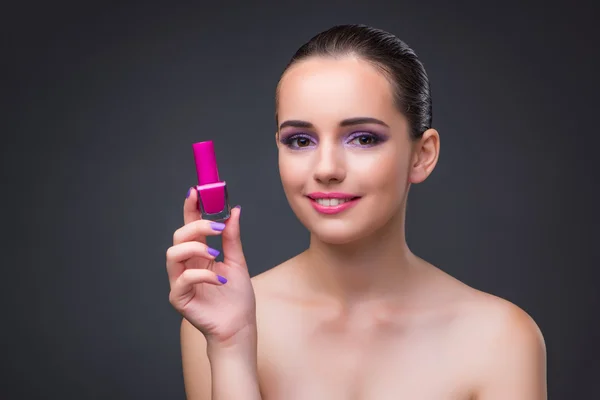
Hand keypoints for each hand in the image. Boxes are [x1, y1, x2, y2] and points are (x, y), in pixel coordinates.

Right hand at [166, 187, 255, 346]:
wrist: (239, 326)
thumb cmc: (237, 298)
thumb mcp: (237, 262)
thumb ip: (232, 238)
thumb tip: (234, 211)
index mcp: (199, 254)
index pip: (190, 227)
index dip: (190, 208)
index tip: (196, 191)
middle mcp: (187, 265)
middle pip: (178, 237)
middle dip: (196, 226)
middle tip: (217, 227)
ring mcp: (180, 281)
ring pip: (173, 254)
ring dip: (195, 248)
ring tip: (216, 254)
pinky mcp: (179, 298)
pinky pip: (183, 279)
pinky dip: (203, 275)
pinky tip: (220, 279)